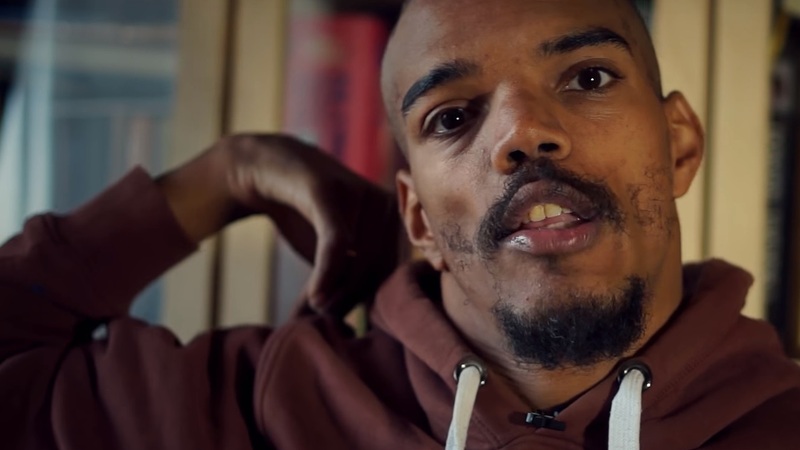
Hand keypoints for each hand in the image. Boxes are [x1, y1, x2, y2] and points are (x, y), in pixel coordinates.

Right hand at [158, 133, 403, 315]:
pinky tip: (314, 300)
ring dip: (333, 296)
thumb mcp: (330, 253)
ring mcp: (360, 195)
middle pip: (377, 272)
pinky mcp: (331, 192)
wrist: (263, 171)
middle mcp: (385, 206)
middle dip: (347, 302)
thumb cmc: (304, 216)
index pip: (391, 274)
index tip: (342, 323)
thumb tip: (352, 332)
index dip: (368, 304)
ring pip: (358, 263)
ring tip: (309, 310)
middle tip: (318, 319)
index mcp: (395, 219)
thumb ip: (345, 283)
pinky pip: (337, 244)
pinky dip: (327, 275)